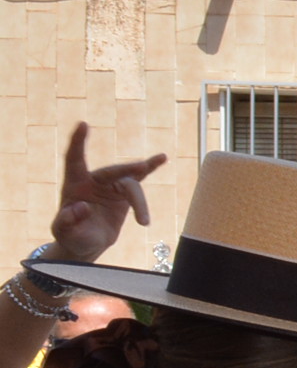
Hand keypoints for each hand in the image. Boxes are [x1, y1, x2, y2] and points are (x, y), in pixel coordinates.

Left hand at [45, 123, 165, 266]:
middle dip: (126, 169)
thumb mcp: (64, 232)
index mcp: (74, 185)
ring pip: (131, 184)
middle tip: (142, 168)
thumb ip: (67, 221)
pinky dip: (151, 168)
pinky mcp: (125, 192)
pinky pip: (140, 179)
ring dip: (139, 202)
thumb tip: (81, 206)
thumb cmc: (72, 236)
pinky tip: (162, 158)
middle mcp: (93, 180)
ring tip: (143, 222)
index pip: (74, 159)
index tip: (83, 125)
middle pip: (112, 171)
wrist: (87, 242)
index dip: (78, 143)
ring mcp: (110, 185)